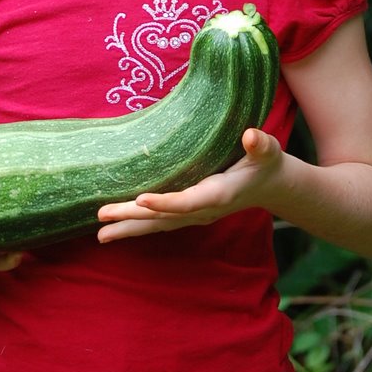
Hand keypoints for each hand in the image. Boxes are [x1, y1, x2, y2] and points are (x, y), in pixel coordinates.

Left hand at [95, 127, 285, 241]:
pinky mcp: (190, 214)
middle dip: (132, 218)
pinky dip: (139, 226)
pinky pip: (161, 223)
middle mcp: (204, 210)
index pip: (188, 202)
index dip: (165, 203)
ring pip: (158, 225)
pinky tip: (118, 229)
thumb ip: (260, 145)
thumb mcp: (267, 151)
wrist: (271, 185)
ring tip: (101, 235)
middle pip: (164, 217)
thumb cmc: (266, 162)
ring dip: (129, 228)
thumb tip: (252, 136)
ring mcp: (196, 215)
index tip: (140, 200)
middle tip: (102, 217)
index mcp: (218, 194)